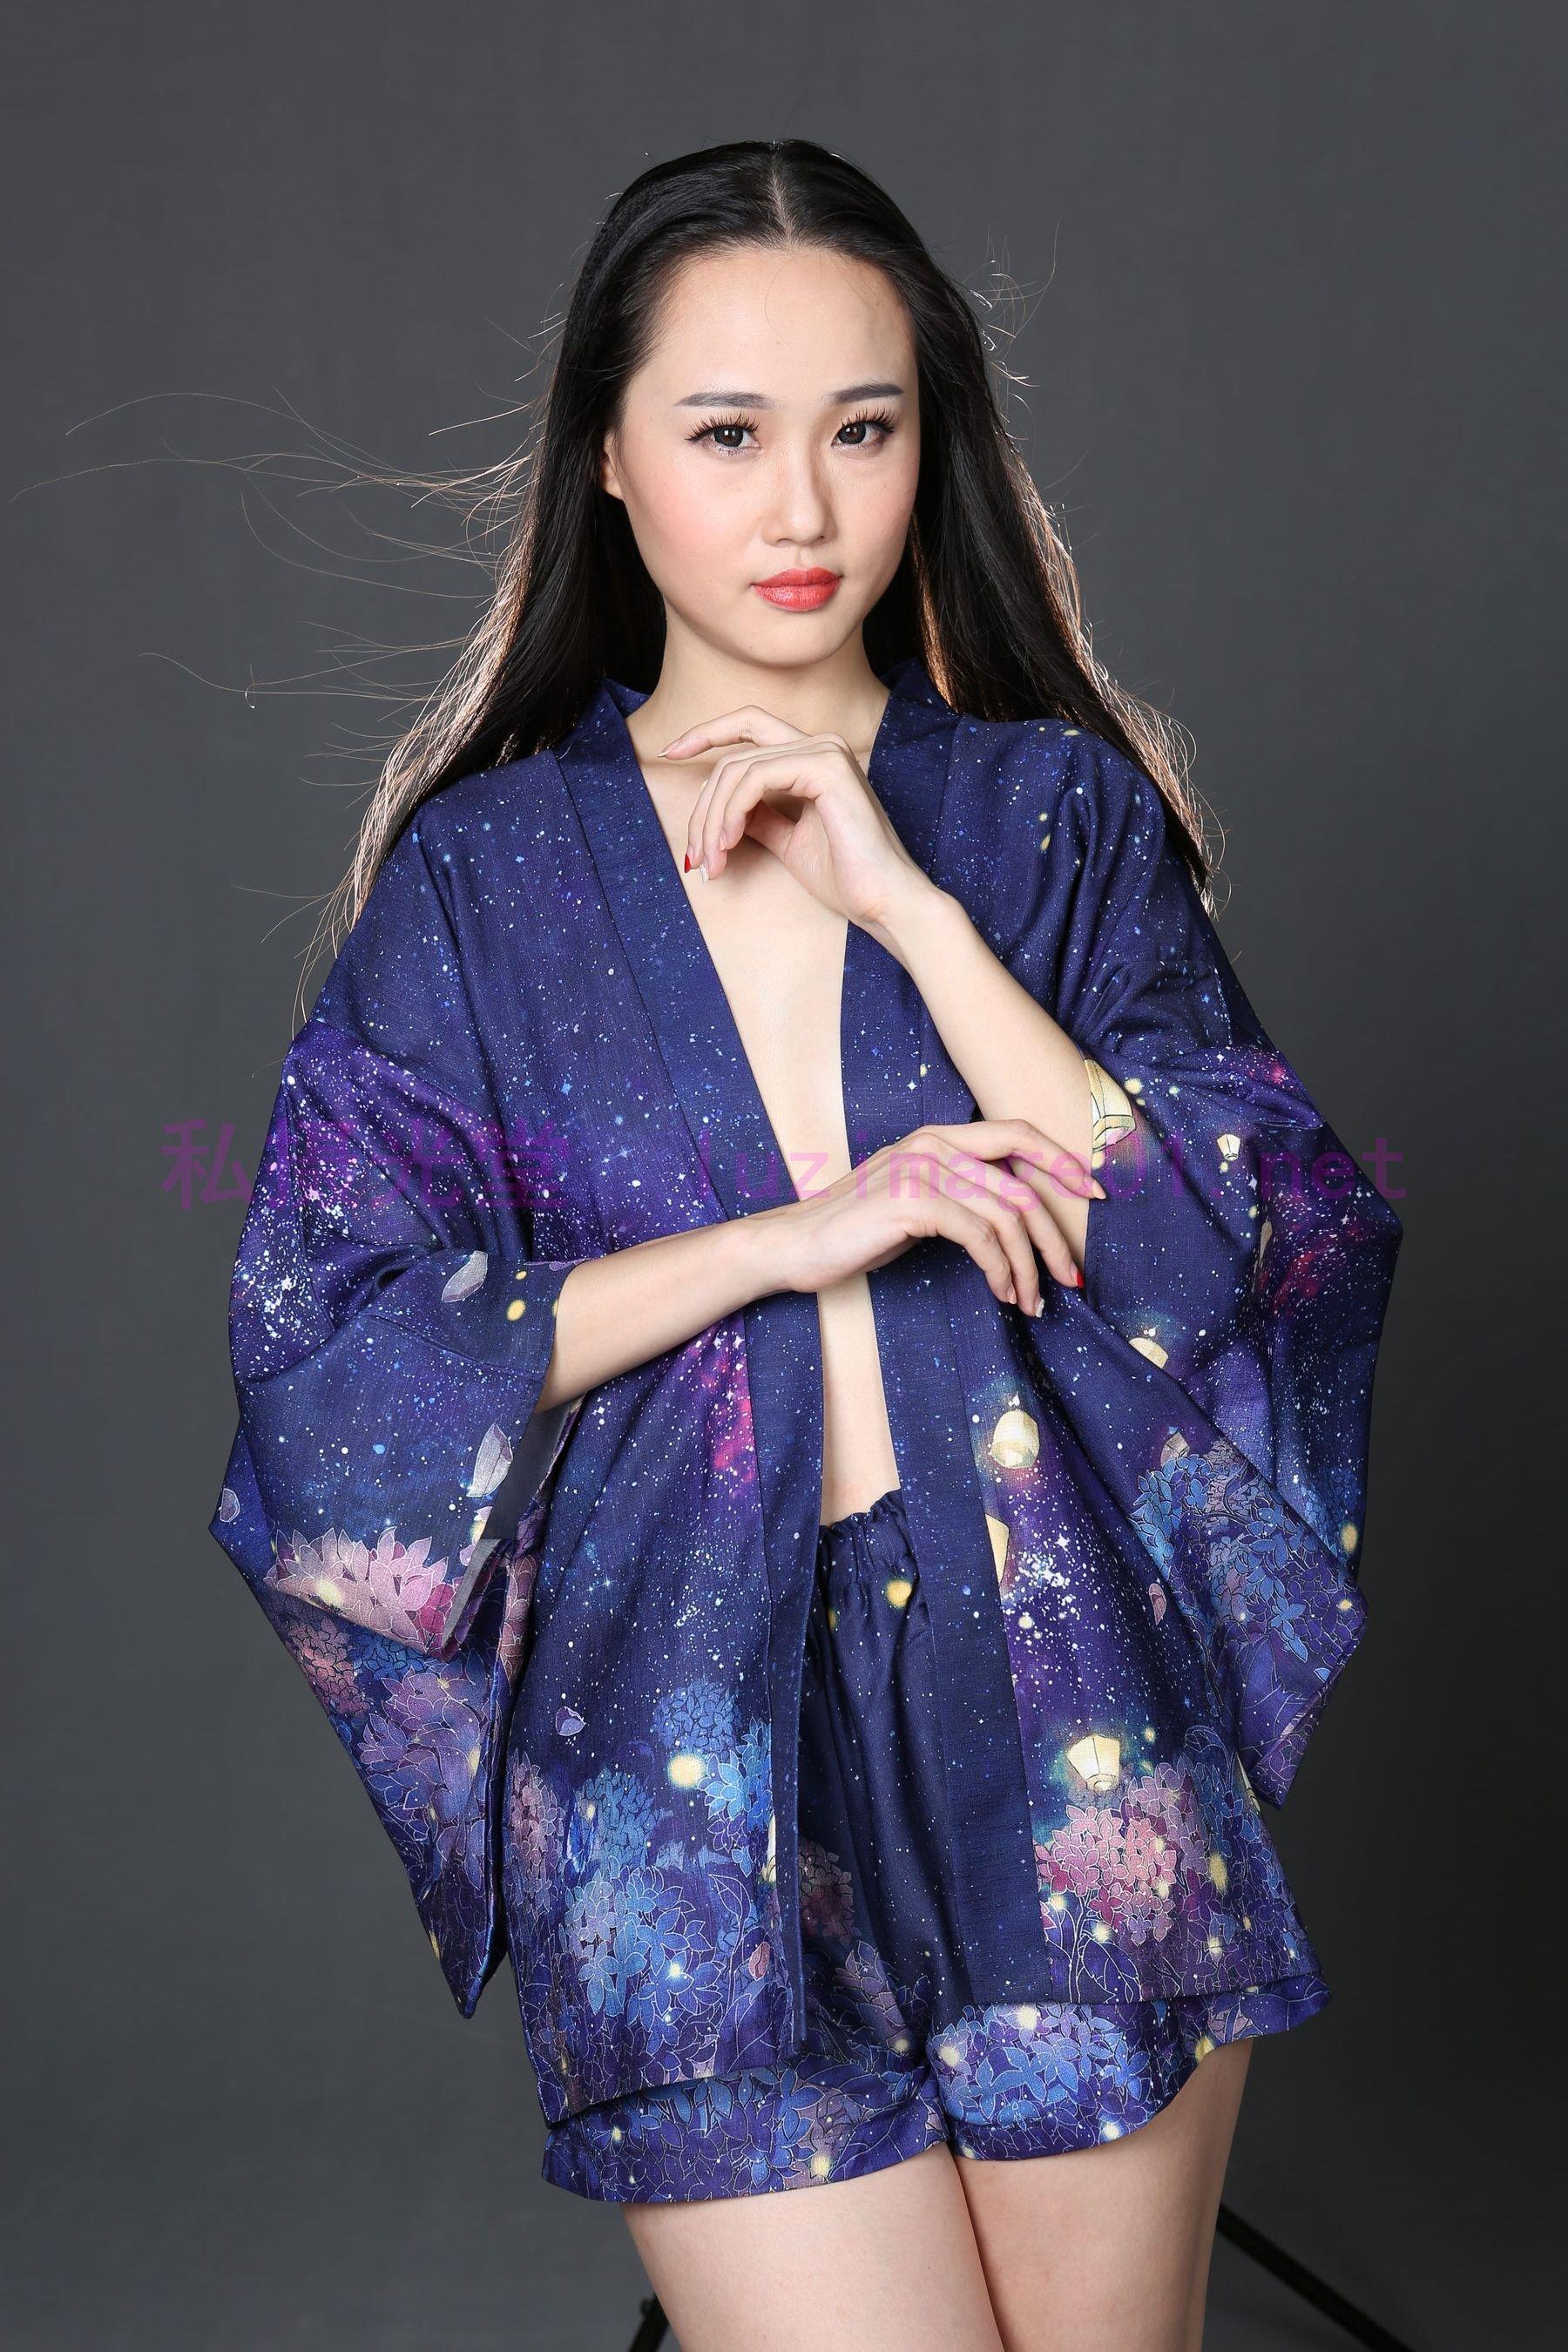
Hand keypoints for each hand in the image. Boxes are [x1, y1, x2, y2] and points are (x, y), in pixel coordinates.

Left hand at [658, 703, 930, 929]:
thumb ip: (757, 817)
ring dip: (712, 821)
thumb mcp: (787, 841)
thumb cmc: (844, 878)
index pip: (748, 726)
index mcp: (813, 756)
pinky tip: (729, 845)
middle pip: (734, 756)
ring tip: (710, 862)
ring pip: (737, 770)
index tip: (670, 752)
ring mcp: (825, 751)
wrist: (884, 903)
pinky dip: (731, 813)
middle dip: (702, 808)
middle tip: (694, 857)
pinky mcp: (826, 767)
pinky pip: (755, 778)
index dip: (706, 733)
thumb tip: (719, 810)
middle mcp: (820, 744)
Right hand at [756, 1118, 1106, 1313]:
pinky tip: (1002, 1293)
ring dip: (1029, 1266)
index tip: (1095, 1192)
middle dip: (1056, 1233)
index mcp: (939, 1137)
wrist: (794, 1244)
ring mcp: (922, 1169)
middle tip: (1072, 1275)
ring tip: (1032, 1301)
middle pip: (1022, 1183)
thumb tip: (1018, 1220)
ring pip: (1006, 1215)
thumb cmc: (856, 1230)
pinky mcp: (911, 1201)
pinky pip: (979, 1236)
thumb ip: (962, 1195)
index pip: (1018, 1135)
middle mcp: (934, 1144)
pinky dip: (1000, 1269)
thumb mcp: (917, 1202)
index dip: (1062, 1161)